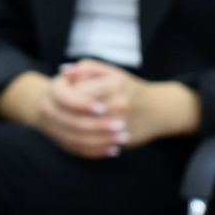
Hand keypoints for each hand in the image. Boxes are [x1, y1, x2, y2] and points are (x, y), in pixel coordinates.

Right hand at [0, 69, 123, 158]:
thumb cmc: (86, 83)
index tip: (102, 108)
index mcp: (55, 90)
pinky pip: (77, 149)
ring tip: (122, 138)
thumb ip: (87, 68)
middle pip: (72, 121)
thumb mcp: (89, 72)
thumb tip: (73, 70)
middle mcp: (48, 108)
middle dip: (97, 125)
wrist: (63, 102)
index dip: (83, 103)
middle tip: (120, 126)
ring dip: (100, 140)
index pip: (65, 98)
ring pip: (75, 138)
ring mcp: (52, 127)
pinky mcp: (60, 142)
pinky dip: (95, 152)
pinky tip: (112, 150)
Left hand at [59, 61, 200, 149]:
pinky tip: (74, 138)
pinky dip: (82, 144)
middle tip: (55, 113)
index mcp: (115, 84)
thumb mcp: (110, 72)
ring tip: (61, 126)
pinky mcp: (124, 140)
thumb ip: (86, 68)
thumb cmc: (128, 88)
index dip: (65, 96)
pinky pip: (96, 146)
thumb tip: (63, 71)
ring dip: (68, 130)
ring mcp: (123, 123)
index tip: (61, 96)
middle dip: (63, 115)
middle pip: (78, 114)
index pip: (78, 92)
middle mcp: (120, 104)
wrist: (158, 110)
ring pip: (85, 133)